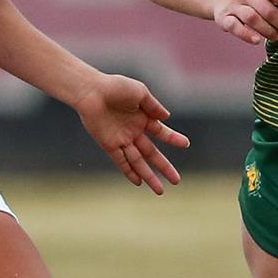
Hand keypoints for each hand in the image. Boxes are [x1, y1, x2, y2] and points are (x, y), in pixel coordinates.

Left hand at [71, 73, 188, 194]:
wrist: (91, 91)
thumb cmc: (115, 87)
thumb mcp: (140, 92)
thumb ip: (153, 106)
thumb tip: (167, 117)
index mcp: (143, 118)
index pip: (162, 133)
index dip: (173, 139)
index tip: (186, 144)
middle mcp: (133, 132)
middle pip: (152, 154)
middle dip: (164, 167)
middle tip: (177, 181)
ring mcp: (121, 140)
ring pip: (138, 162)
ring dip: (149, 176)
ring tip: (160, 190)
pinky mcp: (109, 145)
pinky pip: (121, 161)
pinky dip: (129, 172)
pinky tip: (139, 182)